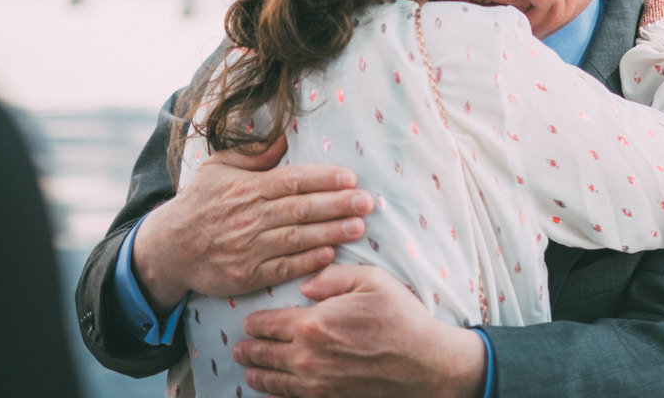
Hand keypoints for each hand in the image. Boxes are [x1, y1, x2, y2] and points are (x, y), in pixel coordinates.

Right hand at [131, 135, 373, 311]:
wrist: (168, 248)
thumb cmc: (200, 202)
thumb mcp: (219, 167)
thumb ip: (255, 153)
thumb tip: (287, 134)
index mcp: (247, 188)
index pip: (293, 180)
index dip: (324, 179)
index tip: (351, 177)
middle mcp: (249, 216)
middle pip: (301, 209)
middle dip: (338, 204)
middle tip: (367, 202)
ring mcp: (248, 247)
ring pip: (297, 238)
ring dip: (331, 232)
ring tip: (359, 227)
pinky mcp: (246, 275)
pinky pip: (283, 267)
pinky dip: (307, 261)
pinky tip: (330, 254)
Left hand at [234, 264, 486, 397]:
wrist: (425, 365)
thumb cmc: (401, 319)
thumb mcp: (371, 280)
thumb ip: (332, 277)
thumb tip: (305, 285)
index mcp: (312, 323)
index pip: (268, 323)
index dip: (254, 322)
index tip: (248, 322)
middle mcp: (306, 357)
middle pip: (264, 354)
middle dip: (248, 349)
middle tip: (239, 348)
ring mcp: (315, 384)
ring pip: (272, 382)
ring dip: (257, 374)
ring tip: (248, 370)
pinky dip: (277, 394)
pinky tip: (273, 390)